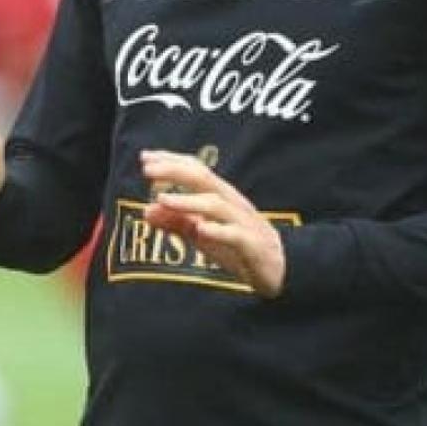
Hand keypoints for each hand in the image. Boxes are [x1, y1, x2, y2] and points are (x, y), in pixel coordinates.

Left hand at [140, 149, 286, 296]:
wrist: (280, 269)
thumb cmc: (238, 246)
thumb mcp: (203, 233)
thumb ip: (176, 222)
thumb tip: (147, 211)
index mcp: (219, 196)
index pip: (196, 170)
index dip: (171, 161)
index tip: (145, 156)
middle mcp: (231, 203)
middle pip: (203, 179)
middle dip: (175, 171)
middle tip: (147, 169)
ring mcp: (243, 222)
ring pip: (216, 205)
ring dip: (187, 201)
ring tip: (162, 199)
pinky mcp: (252, 245)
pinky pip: (235, 235)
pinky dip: (218, 231)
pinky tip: (200, 230)